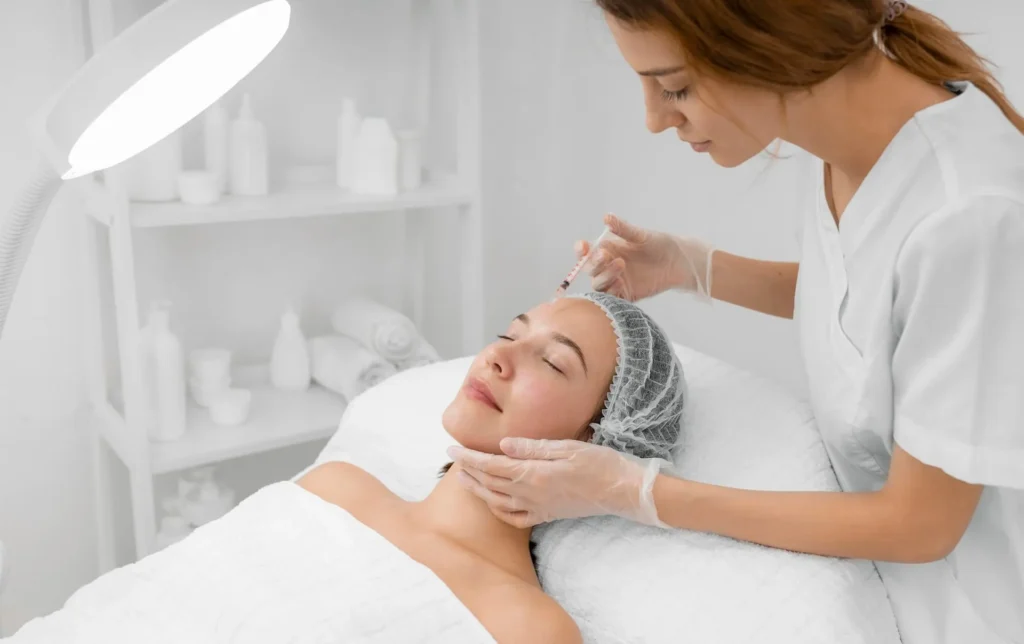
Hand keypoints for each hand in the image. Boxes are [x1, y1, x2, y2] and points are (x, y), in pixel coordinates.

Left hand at [447, 438, 668, 528]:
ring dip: (479, 491)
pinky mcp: (548, 515)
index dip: (470, 457)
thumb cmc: (599, 464)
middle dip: (469, 472)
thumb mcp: (566, 447)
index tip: (453, 449)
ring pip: (498, 502)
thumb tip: (503, 445)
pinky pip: (516, 518)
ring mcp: (539, 507)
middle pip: (490, 484)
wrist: (623, 492)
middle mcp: (532, 494)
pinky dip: (500, 511)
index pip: (492, 465)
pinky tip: (494, 503)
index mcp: (534, 474)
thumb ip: (532, 448)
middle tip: (454, 461)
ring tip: (465, 480)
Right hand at [577, 214, 714, 301]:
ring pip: (599, 284)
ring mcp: (616, 282)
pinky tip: (620, 283)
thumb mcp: (641, 235)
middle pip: (591, 269)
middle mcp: (608, 267)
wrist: (679, 261)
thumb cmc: (659, 244)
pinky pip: (612, 298)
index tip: (583, 246)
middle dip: (595, 262)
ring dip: (604, 276)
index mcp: (607, 250)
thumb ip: (623, 228)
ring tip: (620, 265)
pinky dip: (612, 292)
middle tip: (605, 255)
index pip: (587, 253)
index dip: (582, 251)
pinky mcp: (626, 295)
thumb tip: (606, 217)